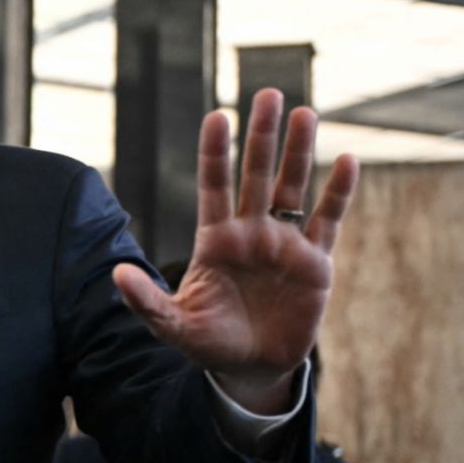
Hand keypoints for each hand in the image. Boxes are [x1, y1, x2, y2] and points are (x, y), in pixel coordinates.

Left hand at [113, 88, 359, 412]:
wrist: (251, 368)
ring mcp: (284, 243)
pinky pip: (328, 220)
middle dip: (261, 137)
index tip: (218, 117)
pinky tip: (346, 161)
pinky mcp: (315, 263)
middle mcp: (250, 232)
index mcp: (215, 239)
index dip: (215, 153)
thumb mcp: (173, 324)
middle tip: (267, 94)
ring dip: (299, 151)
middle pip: (256, 174)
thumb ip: (147, 302)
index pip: (213, 185)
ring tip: (305, 112)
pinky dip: (338, 192)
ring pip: (293, 188)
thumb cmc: (209, 342)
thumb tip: (116, 276)